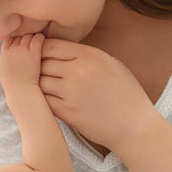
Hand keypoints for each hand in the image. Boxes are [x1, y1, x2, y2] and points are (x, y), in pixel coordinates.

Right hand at [0, 33, 44, 91]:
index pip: (9, 39)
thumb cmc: (13, 85)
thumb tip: (6, 55)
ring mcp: (23, 50)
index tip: (21, 47)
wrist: (21, 91)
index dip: (15, 41)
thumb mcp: (2, 71)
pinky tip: (43, 42)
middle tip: (31, 46)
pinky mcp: (34, 53)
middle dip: (25, 39)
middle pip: (19, 36)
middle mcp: (13, 50)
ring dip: (33, 38)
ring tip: (38, 44)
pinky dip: (41, 38)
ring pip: (29, 35)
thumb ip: (4, 59)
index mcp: (4, 54)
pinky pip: (38, 38)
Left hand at [40, 38, 157, 151]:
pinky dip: (42, 99)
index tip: (40, 55)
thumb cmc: (125, 93)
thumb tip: (60, 49)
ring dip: (38, 83)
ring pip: (39, 82)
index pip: (51, 45)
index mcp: (89, 55)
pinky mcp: (66, 112)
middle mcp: (78, 71)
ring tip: (41, 86)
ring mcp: (70, 92)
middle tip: (36, 71)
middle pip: (41, 63)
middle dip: (37, 66)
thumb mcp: (110, 63)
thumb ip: (84, 55)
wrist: (134, 126)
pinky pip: (43, 100)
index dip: (41, 49)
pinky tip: (47, 100)